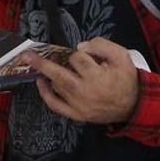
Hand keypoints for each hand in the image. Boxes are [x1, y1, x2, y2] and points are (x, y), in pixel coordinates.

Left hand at [22, 37, 139, 124]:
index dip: (79, 52)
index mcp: (97, 77)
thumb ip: (102, 45)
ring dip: (50, 74)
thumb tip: (80, 46)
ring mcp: (78, 105)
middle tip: (26, 54)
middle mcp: (84, 92)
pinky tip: (40, 82)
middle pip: (59, 73)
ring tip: (50, 64)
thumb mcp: (122, 56)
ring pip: (57, 85)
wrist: (132, 106)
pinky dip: (45, 94)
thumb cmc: (126, 79)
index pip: (78, 58)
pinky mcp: (75, 114)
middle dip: (42, 62)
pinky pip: (55, 105)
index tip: (85, 53)